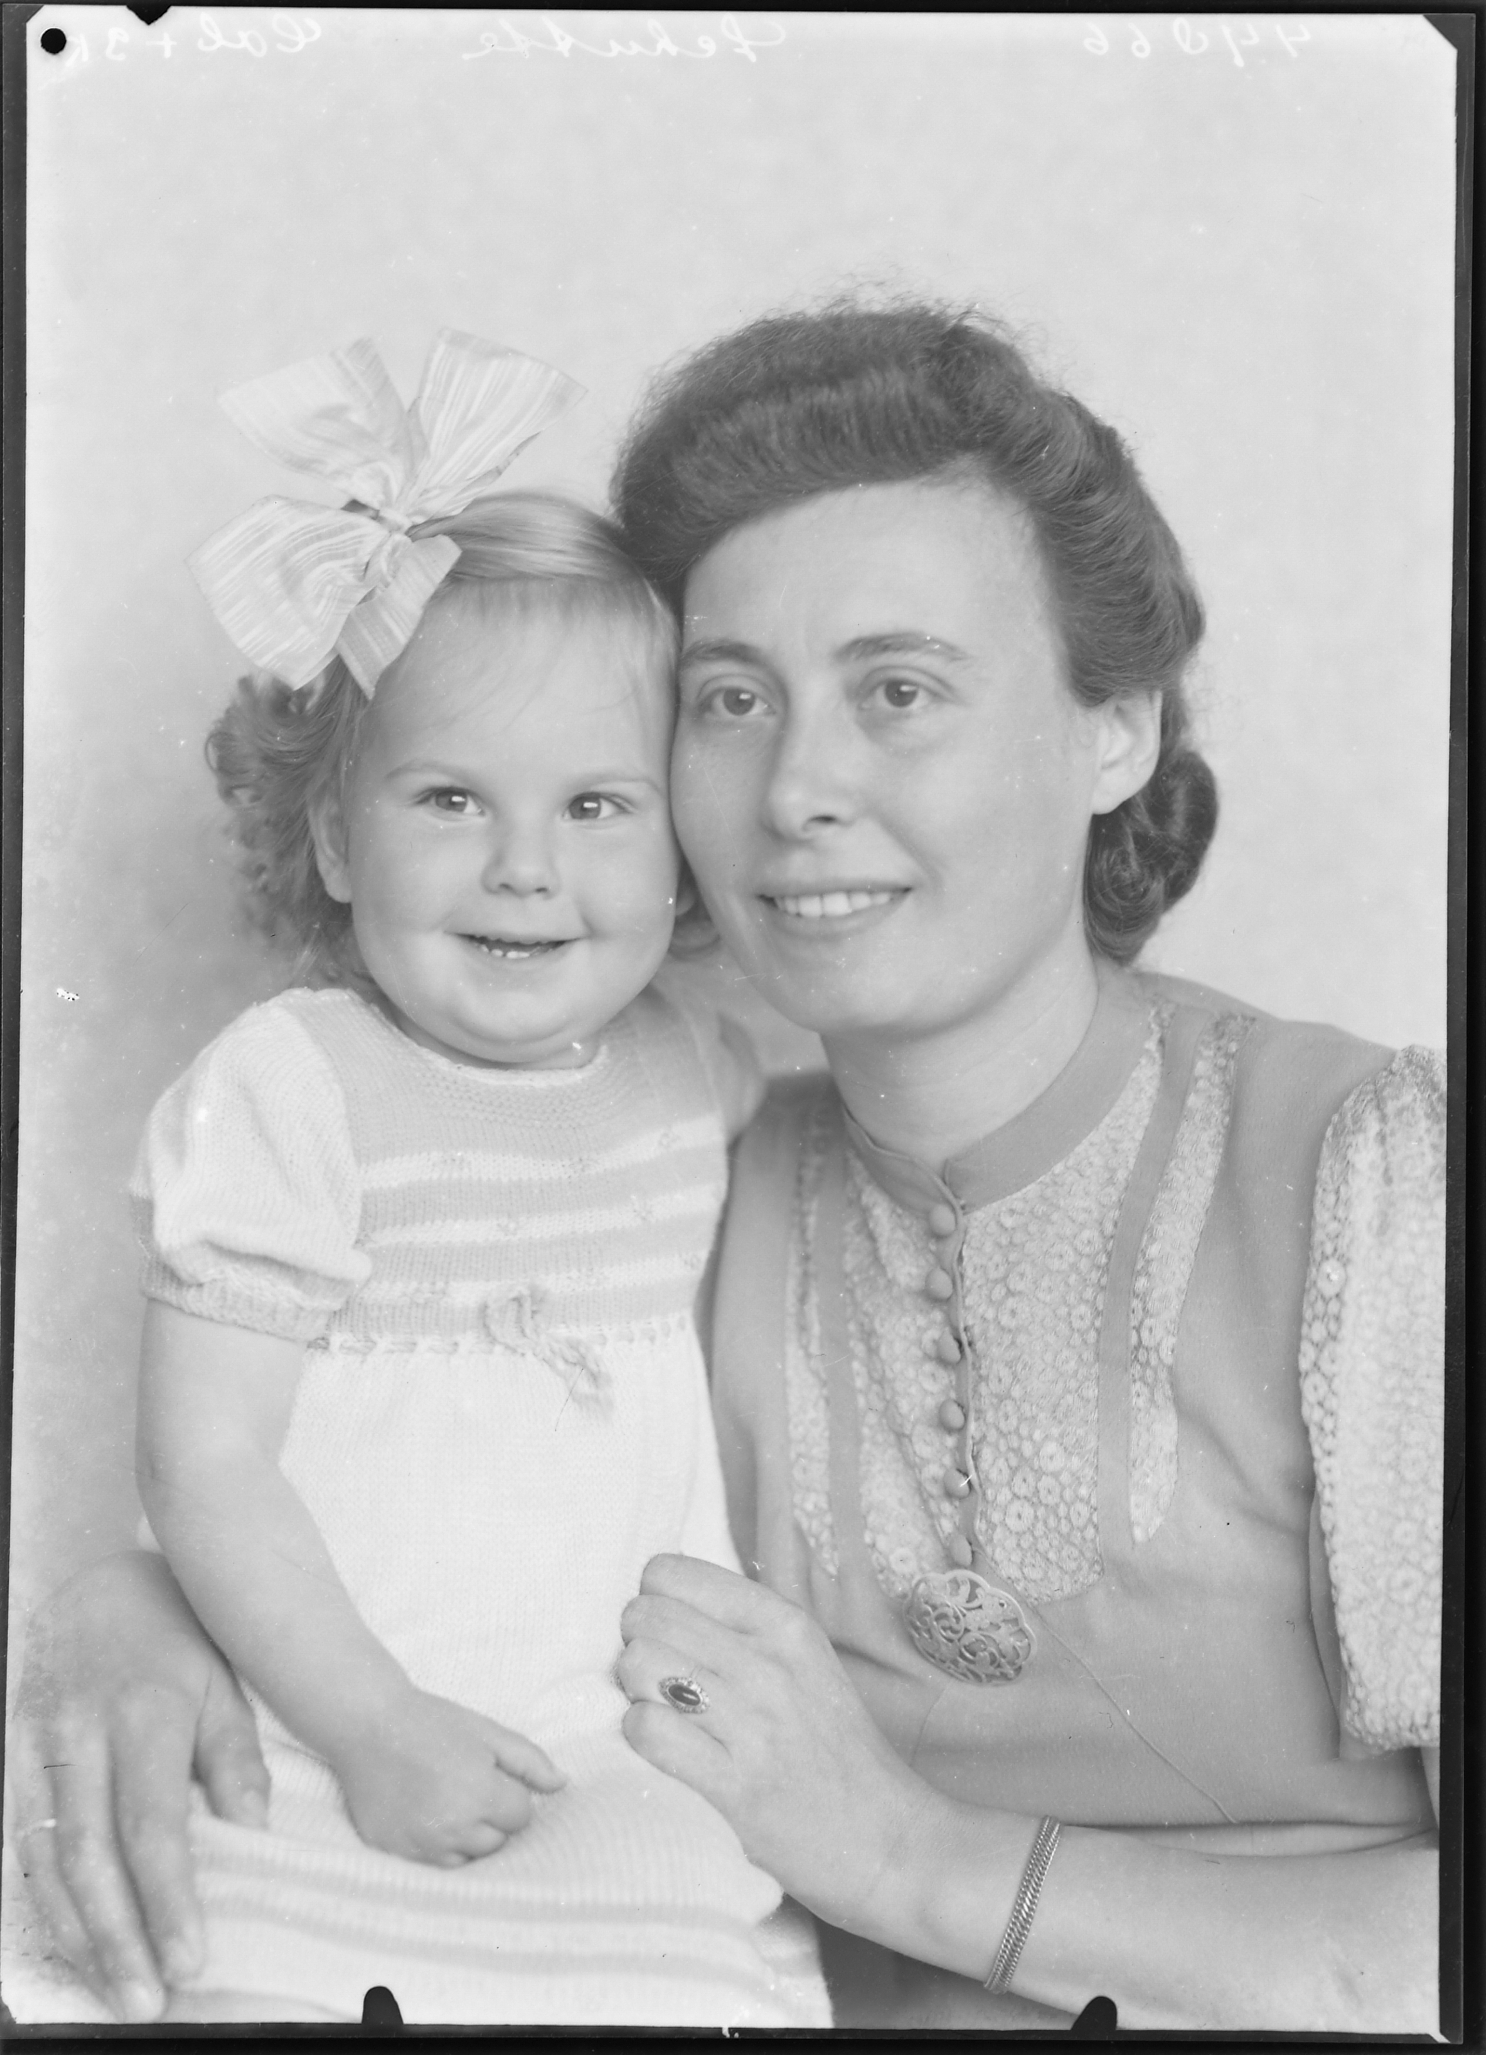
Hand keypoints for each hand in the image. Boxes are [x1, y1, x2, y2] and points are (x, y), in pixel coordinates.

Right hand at [9, 1552, 268, 2022]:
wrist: (102, 1580)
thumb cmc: (179, 1636)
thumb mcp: (226, 1680)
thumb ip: (235, 1758)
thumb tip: (250, 1837)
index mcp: (144, 1708)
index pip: (150, 1823)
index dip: (167, 1899)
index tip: (191, 1959)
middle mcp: (79, 1731)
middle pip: (89, 1854)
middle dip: (118, 1937)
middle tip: (148, 2001)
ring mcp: (33, 1744)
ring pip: (43, 1857)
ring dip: (78, 1934)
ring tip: (116, 1989)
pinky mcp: (9, 1754)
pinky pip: (19, 1840)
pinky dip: (44, 1901)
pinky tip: (75, 1944)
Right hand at [332, 1689, 565, 1865]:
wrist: (369, 1725)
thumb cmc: (433, 1723)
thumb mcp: (488, 1732)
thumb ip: (530, 1761)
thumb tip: (562, 1785)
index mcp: (481, 1795)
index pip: (521, 1818)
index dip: (511, 1796)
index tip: (491, 1777)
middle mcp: (453, 1828)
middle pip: (497, 1843)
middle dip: (492, 1819)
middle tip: (469, 1787)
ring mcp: (422, 1846)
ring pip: (468, 1860)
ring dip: (468, 1838)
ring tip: (449, 1803)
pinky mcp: (395, 1853)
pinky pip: (434, 1866)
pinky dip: (438, 1848)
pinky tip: (428, 1817)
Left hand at [616, 1553, 953, 1939]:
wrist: (887, 1842)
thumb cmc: (836, 1751)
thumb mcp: (806, 1663)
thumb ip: (742, 1628)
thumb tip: (660, 1603)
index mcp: (785, 1624)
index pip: (670, 1573)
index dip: (653, 1603)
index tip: (668, 1635)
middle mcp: (768, 1664)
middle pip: (645, 1617)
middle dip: (636, 1646)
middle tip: (658, 1681)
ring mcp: (752, 1724)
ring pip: (639, 1666)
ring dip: (635, 1692)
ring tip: (660, 1714)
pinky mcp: (734, 1785)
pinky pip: (648, 1732)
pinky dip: (641, 1739)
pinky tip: (666, 1750)